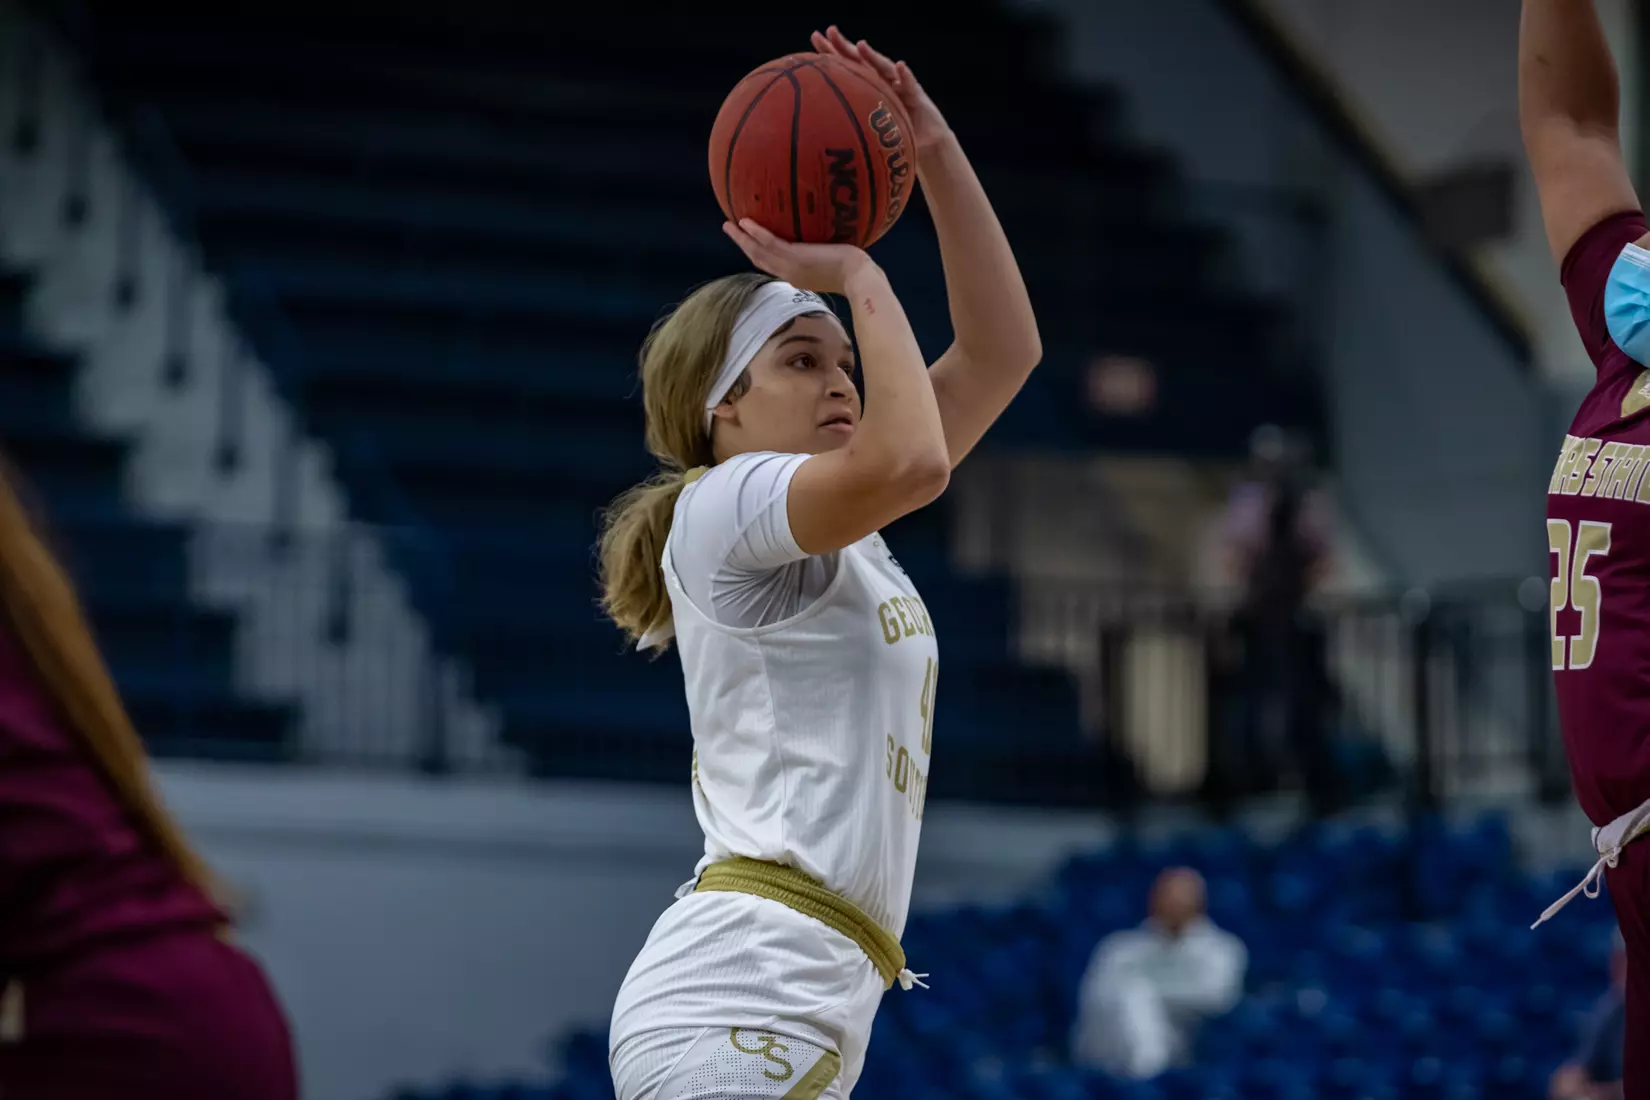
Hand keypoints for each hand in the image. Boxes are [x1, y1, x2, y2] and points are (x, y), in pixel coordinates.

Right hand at [723, 218, 876, 294]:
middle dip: (742, 244)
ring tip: (729, 225)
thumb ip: (824, 252)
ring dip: (741, 238)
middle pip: (759, 258)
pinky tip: (745, 222)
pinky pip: (769, 244)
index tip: (749, 242)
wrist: (858, 278)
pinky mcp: (794, 258)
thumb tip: (827, 238)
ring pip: (758, 252)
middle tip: (729, 229)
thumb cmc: (854, 270)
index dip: (757, 252)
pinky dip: (756, 233)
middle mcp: (789, 273)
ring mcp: (790, 267)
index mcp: (796, 275)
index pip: (772, 264)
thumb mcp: (834, 262)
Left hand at [810, 25, 952, 153]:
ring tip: (861, 45)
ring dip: (873, 57)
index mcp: (867, 87)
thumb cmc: (893, 136)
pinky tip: (900, 67)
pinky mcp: (916, 96)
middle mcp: (882, 81)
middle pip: (861, 61)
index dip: (831, 52)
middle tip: (830, 31)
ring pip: (883, 68)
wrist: (926, 141)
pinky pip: (910, 85)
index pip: (846, 66)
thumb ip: (848, 126)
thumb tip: (819, 138)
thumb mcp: (867, 131)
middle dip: (845, 45)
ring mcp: (899, 86)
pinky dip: (905, 76)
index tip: (814, 37)